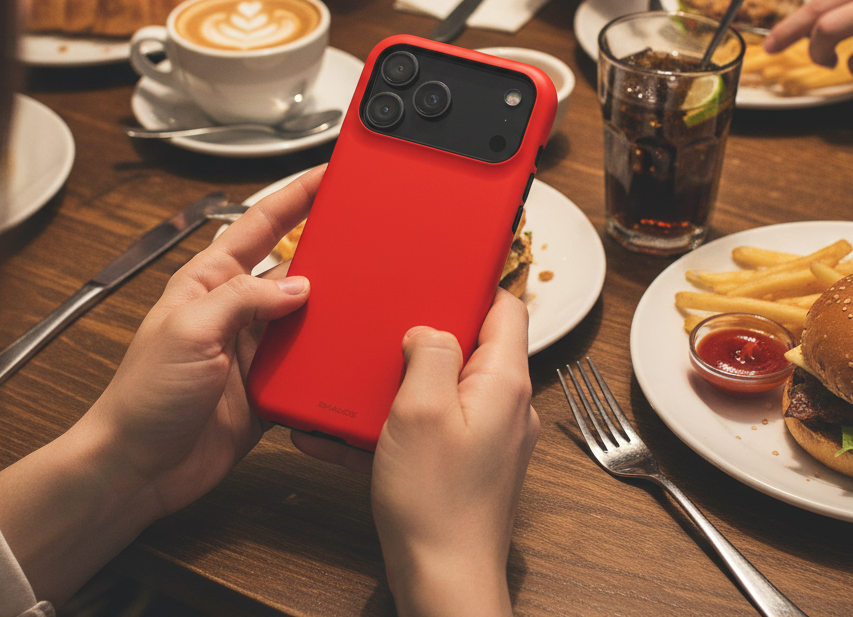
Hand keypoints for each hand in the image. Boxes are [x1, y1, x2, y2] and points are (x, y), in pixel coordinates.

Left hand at [0, 166, 324, 603]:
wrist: (137, 470)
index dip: (295, 195)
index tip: (327, 174)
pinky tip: (345, 352)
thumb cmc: (142, 397)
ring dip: (331, 310)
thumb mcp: (190, 330)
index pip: (260, 224)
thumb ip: (244, 299)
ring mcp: (254, 348)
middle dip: (327, 250)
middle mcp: (236, 309)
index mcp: (210, 280)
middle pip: (292, 266)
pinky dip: (328, 358)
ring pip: (308, 315)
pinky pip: (308, 363)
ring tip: (363, 298)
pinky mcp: (269, 386)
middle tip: (364, 237)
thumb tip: (298, 285)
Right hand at [293, 289, 537, 616]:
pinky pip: (431, 426)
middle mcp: (505, 404)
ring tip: (361, 380)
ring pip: (447, 385)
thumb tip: (429, 329)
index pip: (507, 307)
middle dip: (428, 332)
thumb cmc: (436, 502)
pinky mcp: (466, 463)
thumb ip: (430, 352)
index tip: (443, 270)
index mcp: (504, 380)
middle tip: (388, 325)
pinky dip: (395, 423)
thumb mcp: (421, 409)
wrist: (442, 584)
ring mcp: (488, 436)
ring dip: (404, 380)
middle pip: (473, 343)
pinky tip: (346, 433)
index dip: (476, 283)